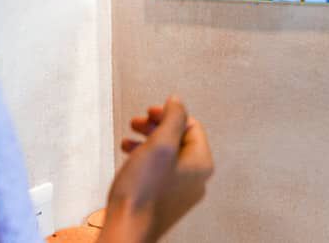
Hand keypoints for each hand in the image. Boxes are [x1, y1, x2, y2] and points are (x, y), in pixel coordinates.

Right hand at [100, 97, 213, 241]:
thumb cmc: (142, 191)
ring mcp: (181, 191)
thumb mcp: (160, 144)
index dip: (169, 114)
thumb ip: (173, 118)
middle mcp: (195, 178)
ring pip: (168, 155)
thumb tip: (178, 101)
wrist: (127, 228)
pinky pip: (160, 171)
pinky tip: (130, 158)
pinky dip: (146, 159)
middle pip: (179, 139)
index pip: (192, 126)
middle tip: (138, 122)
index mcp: (201, 163)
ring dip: (148, 141)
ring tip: (128, 140)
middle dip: (157, 127)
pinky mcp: (165, 199)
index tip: (150, 112)